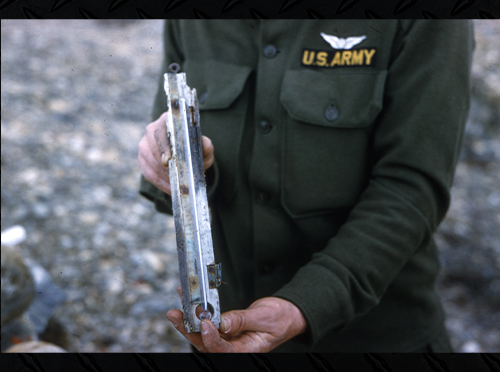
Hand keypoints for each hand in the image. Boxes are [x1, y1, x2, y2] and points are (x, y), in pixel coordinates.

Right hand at [138, 112, 214, 194]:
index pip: (160, 131)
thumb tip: (205, 145)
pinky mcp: (142, 159)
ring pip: (149, 163)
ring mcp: (144, 145)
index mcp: (167, 121)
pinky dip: (159, 183)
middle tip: (177, 178)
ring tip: (177, 186)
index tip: (167, 161)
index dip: (163, 147)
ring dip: (163, 176)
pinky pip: (148, 173)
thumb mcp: (203, 145)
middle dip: (165, 167)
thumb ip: (206, 145)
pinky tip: (171, 189)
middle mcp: (152, 130)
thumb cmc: (193, 145)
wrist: (185, 150)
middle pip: (153, 149)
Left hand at [166, 292, 307, 352]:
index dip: (211, 339)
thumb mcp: (264, 317)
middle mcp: (234, 347)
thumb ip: (242, 320)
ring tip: (175, 310)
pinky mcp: (225, 329)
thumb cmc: (280, 318)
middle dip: (189, 330)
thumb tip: (223, 323)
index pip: (224, 350)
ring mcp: (228, 339)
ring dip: (188, 322)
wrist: (287, 314)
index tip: (204, 323)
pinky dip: (197, 313)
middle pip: (206, 344)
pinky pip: (208, 323)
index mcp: (246, 350)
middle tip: (175, 316)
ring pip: (203, 335)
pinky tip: (187, 302)